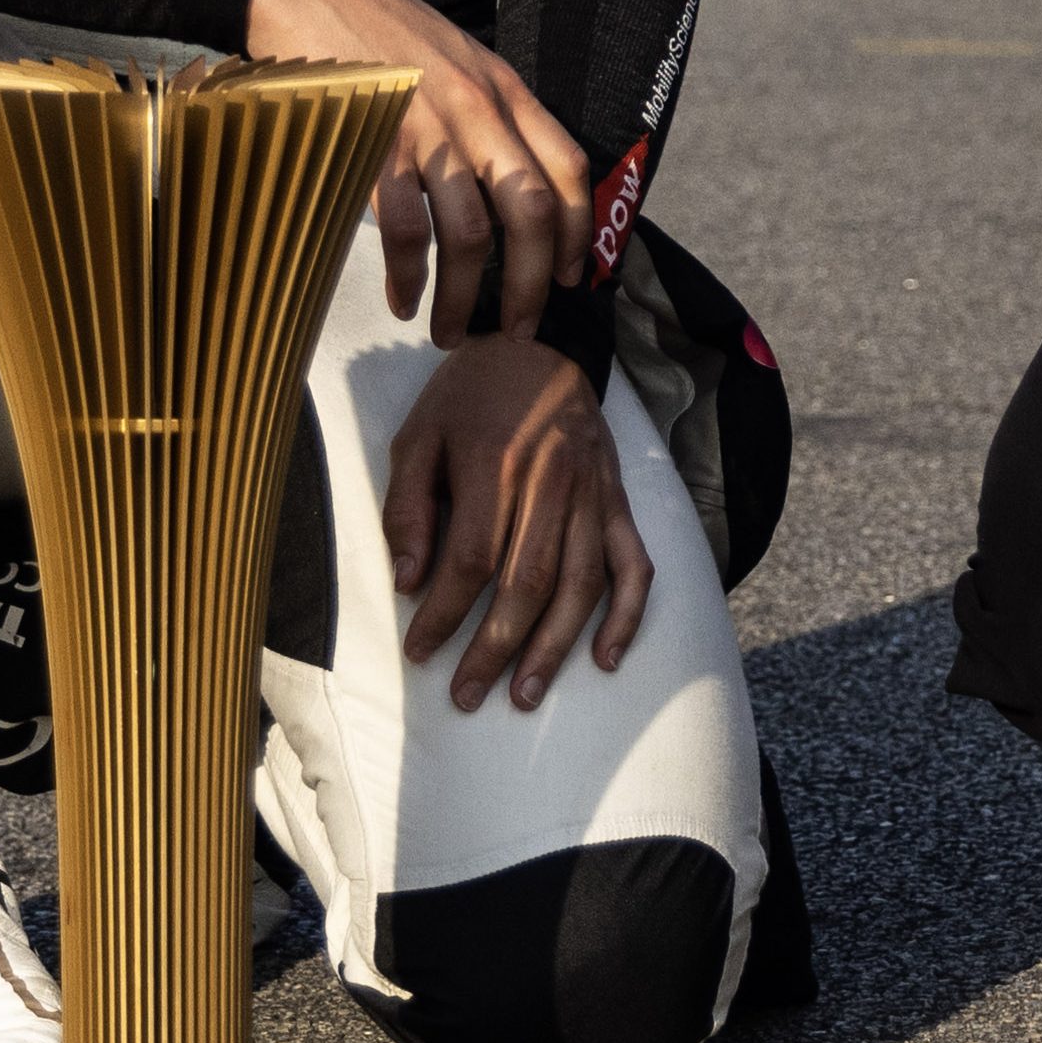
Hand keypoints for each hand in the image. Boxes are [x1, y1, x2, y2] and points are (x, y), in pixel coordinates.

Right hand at [249, 0, 594, 335]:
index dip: (579, 230)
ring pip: (469, 233)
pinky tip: (404, 301)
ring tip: (452, 331)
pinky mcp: (372, 145)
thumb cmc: (375, 24)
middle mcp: (477, 108)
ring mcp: (426, 127)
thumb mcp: (455, 55)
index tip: (570, 277)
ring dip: (465, 296)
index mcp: (504, 87)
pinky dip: (408, 277)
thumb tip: (503, 179)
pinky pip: (403, 229)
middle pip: (531, 211)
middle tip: (519, 328)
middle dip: (532, 282)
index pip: (568, 166)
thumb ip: (486, 108)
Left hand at [381, 330, 653, 713]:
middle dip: (495, 649)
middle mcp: (552, 479)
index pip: (470, 559)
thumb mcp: (416, 437)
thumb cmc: (465, 397)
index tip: (418, 652)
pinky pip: (634, 564)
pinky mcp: (619, 498)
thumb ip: (407, 509)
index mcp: (495, 461)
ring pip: (581, 582)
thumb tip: (407, 583)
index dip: (442, 614)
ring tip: (524, 695)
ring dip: (553, 646)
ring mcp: (594, 491)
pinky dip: (625, 615)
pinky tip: (604, 657)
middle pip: (527, 581)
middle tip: (466, 695)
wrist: (536, 347)